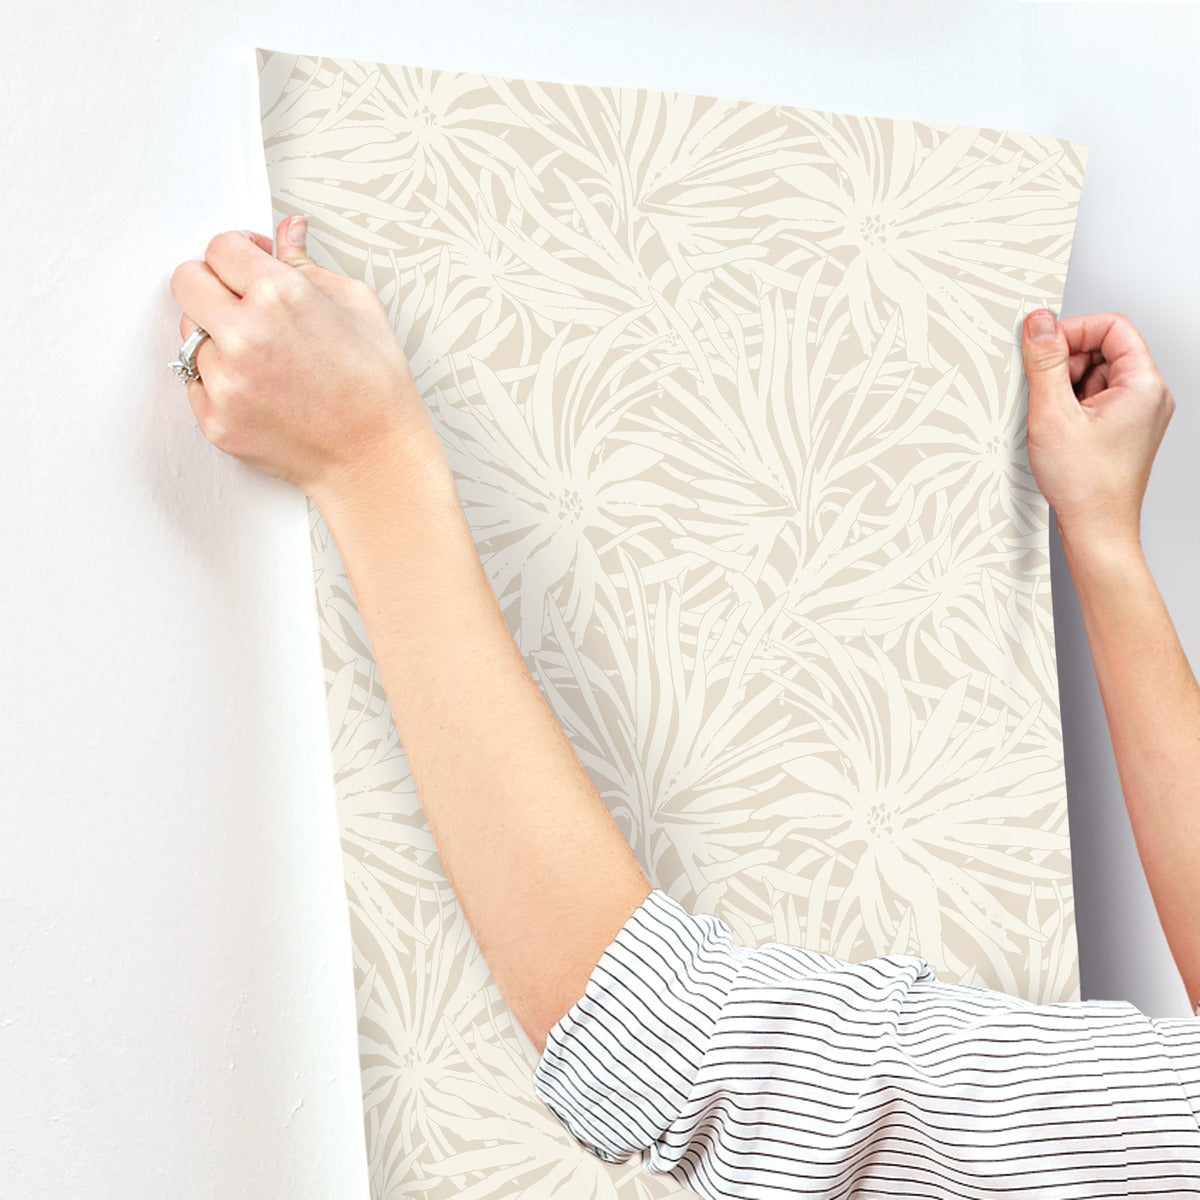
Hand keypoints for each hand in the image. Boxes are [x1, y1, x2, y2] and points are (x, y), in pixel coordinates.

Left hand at [169, 215, 439, 505]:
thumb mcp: (358, 306)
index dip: (237, 252)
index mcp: (280, 295)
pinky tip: (260, 388)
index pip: (219, 248)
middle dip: (212, 284)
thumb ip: (308, 265)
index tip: (249, 263)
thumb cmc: (376, 388)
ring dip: (217, 337)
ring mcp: (225, 382)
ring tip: (262, 356)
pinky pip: (195, 382)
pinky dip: (220, 380)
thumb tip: (288, 232)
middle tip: (241, 301)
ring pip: (190, 335)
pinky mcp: (216, 420)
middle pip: (186, 282)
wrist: (376, 458)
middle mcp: (244, 335)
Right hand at [1021, 308, 1174, 551]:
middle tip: (1042, 390)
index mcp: (1143, 385)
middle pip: (1104, 350)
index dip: (1074, 330)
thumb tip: (1039, 323)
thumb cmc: (1085, 485)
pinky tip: (1057, 430)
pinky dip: (1071, 407)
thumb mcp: (1053, 413)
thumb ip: (1045, 362)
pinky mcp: (1123, 431)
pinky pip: (1095, 400)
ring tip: (1052, 418)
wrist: (1097, 530)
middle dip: (1067, 362)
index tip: (1043, 346)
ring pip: (1096, 376)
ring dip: (1066, 387)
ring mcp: (1138, 415)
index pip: (1112, 327)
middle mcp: (1148, 396)